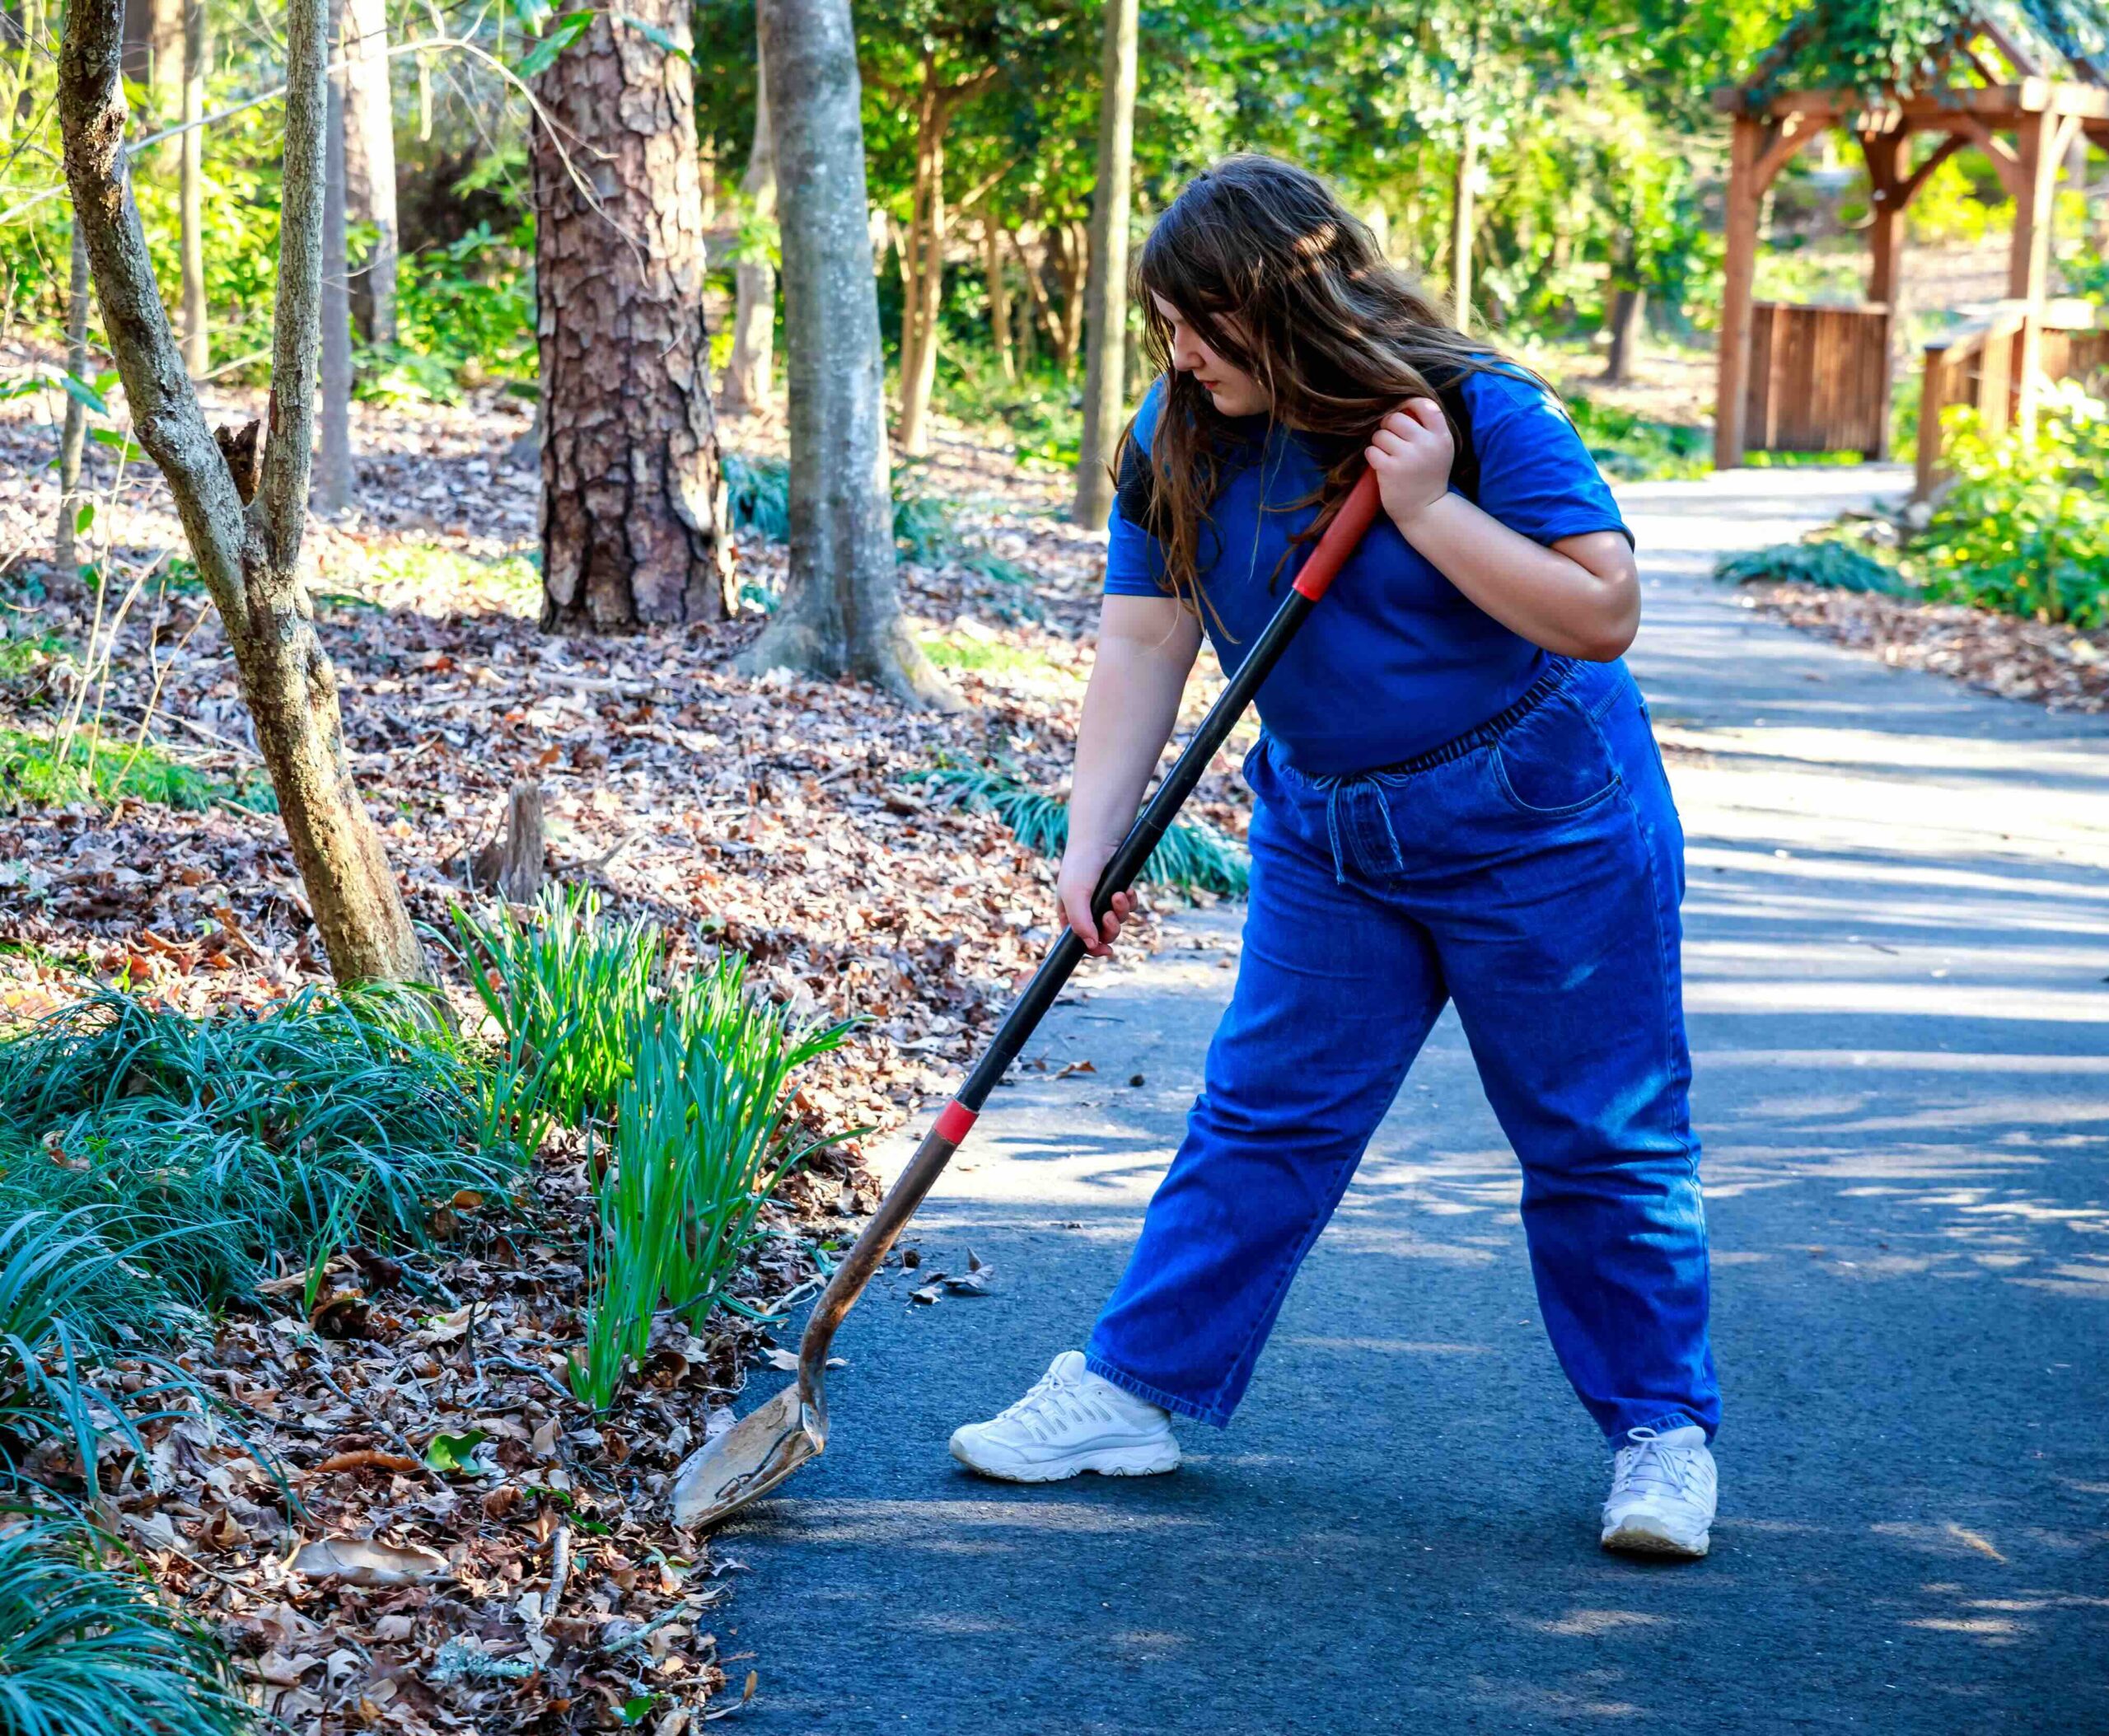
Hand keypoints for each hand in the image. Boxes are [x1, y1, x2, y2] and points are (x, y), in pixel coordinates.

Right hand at [1057, 842, 1134, 956]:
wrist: (1101, 838)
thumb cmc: (1081, 866)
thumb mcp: (1075, 896)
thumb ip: (1081, 924)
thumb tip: (1092, 946)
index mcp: (1069, 914)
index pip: (1080, 941)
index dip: (1093, 949)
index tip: (1106, 950)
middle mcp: (1086, 910)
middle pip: (1103, 935)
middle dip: (1110, 928)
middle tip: (1110, 915)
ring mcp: (1103, 901)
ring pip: (1118, 920)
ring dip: (1121, 911)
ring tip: (1119, 894)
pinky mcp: (1118, 890)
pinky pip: (1128, 906)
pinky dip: (1130, 901)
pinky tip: (1127, 889)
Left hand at [1366, 398, 1453, 530]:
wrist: (1426, 510)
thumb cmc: (1429, 476)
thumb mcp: (1440, 449)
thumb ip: (1429, 428)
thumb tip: (1403, 404)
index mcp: (1441, 437)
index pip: (1425, 404)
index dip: (1409, 403)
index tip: (1402, 411)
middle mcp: (1427, 444)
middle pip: (1396, 417)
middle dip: (1388, 426)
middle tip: (1391, 439)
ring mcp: (1408, 457)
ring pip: (1380, 434)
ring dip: (1379, 442)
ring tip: (1388, 454)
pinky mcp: (1390, 470)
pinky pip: (1371, 450)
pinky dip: (1372, 456)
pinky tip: (1381, 464)